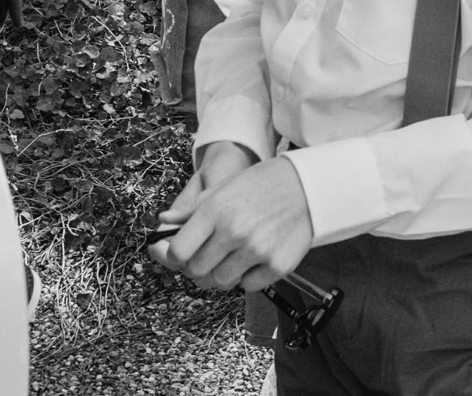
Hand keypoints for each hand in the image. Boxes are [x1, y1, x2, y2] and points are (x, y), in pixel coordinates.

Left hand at [153, 153, 312, 291]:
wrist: (307, 186)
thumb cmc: (262, 184)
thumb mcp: (223, 187)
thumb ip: (191, 209)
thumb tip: (164, 222)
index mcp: (215, 210)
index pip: (178, 251)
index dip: (173, 256)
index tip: (179, 254)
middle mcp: (234, 232)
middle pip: (197, 271)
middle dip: (196, 267)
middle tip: (206, 256)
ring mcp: (256, 251)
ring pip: (220, 282)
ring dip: (220, 274)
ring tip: (230, 257)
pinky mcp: (276, 266)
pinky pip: (247, 286)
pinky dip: (245, 277)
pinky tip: (251, 259)